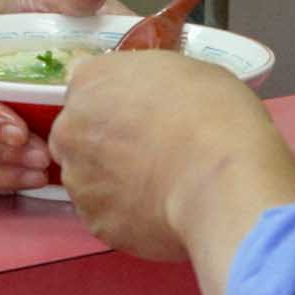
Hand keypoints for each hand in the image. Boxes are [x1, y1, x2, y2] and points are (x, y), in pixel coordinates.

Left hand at [52, 51, 294, 259]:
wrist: (223, 182)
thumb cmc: (216, 117)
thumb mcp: (187, 71)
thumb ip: (150, 85)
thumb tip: (155, 103)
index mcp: (91, 81)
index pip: (92, 88)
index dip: (121, 104)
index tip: (146, 116)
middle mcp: (71, 129)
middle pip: (79, 135)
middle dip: (106, 144)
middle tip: (151, 154)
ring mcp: (79, 179)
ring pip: (89, 179)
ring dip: (114, 182)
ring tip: (161, 187)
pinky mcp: (96, 222)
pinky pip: (108, 216)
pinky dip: (128, 216)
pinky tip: (162, 211)